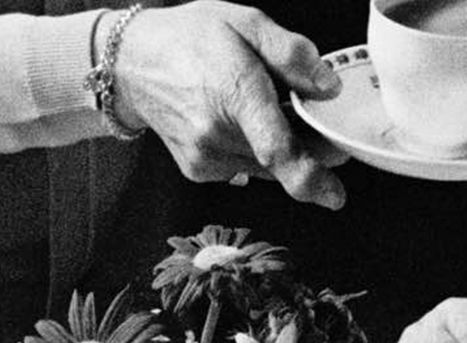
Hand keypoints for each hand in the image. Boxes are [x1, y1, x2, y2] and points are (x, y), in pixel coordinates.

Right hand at [112, 3, 346, 206]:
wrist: (132, 63)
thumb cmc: (187, 39)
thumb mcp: (247, 23)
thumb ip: (292, 54)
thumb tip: (327, 87)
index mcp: (234, 95)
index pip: (276, 150)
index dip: (311, 177)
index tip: (334, 195)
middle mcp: (216, 135)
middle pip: (281, 160)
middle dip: (309, 146)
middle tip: (314, 119)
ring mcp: (205, 158)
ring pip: (266, 167)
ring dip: (281, 148)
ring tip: (266, 108)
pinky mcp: (200, 170)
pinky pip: (246, 168)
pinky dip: (256, 150)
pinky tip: (240, 121)